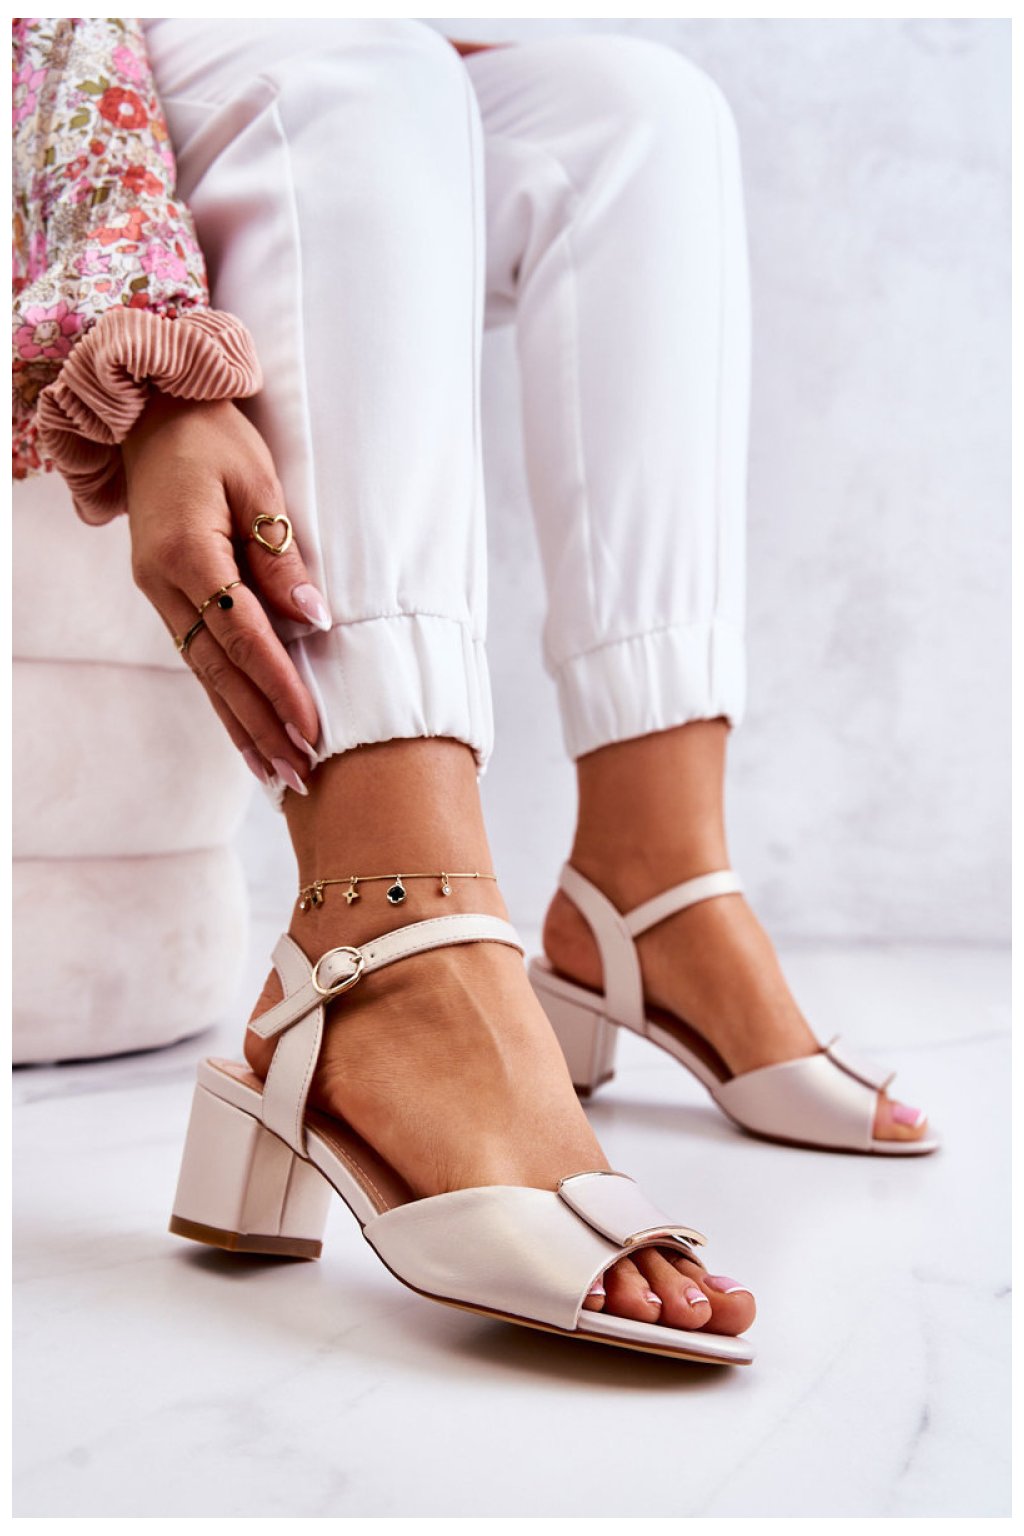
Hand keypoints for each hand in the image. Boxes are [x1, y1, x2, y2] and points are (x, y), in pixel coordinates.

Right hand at [122, 390, 329, 793]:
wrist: (152, 415)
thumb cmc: (213, 437)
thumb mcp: (258, 480)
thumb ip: (280, 553)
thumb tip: (311, 617)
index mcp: (187, 552)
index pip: (243, 635)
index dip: (279, 685)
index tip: (312, 725)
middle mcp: (163, 583)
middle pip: (219, 670)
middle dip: (261, 725)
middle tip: (299, 772)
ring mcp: (159, 593)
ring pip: (204, 673)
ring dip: (242, 725)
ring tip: (276, 772)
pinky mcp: (165, 595)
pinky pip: (199, 657)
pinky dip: (225, 698)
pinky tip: (247, 731)